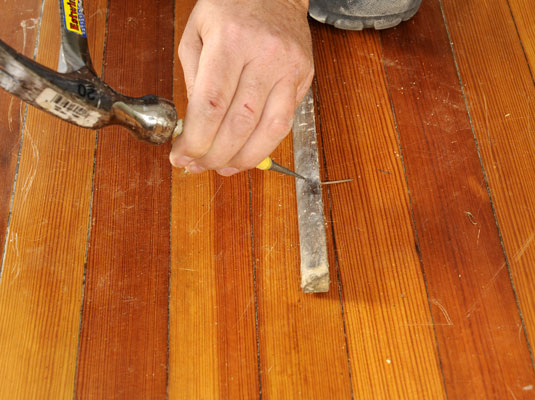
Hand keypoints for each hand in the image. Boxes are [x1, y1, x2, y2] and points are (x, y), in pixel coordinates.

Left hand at [169, 0, 313, 175]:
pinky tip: (247, 153)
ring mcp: (289, 67)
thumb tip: (195, 127)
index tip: (182, 155)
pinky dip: (265, 145)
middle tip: (199, 166)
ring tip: (224, 167)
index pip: (212, 104)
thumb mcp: (197, 33)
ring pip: (269, 130)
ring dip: (244, 158)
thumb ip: (193, 80)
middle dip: (215, 154)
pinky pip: (285, 122)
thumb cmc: (231, 8)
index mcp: (230, 40)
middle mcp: (264, 54)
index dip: (196, 139)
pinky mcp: (303, 77)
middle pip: (240, 123)